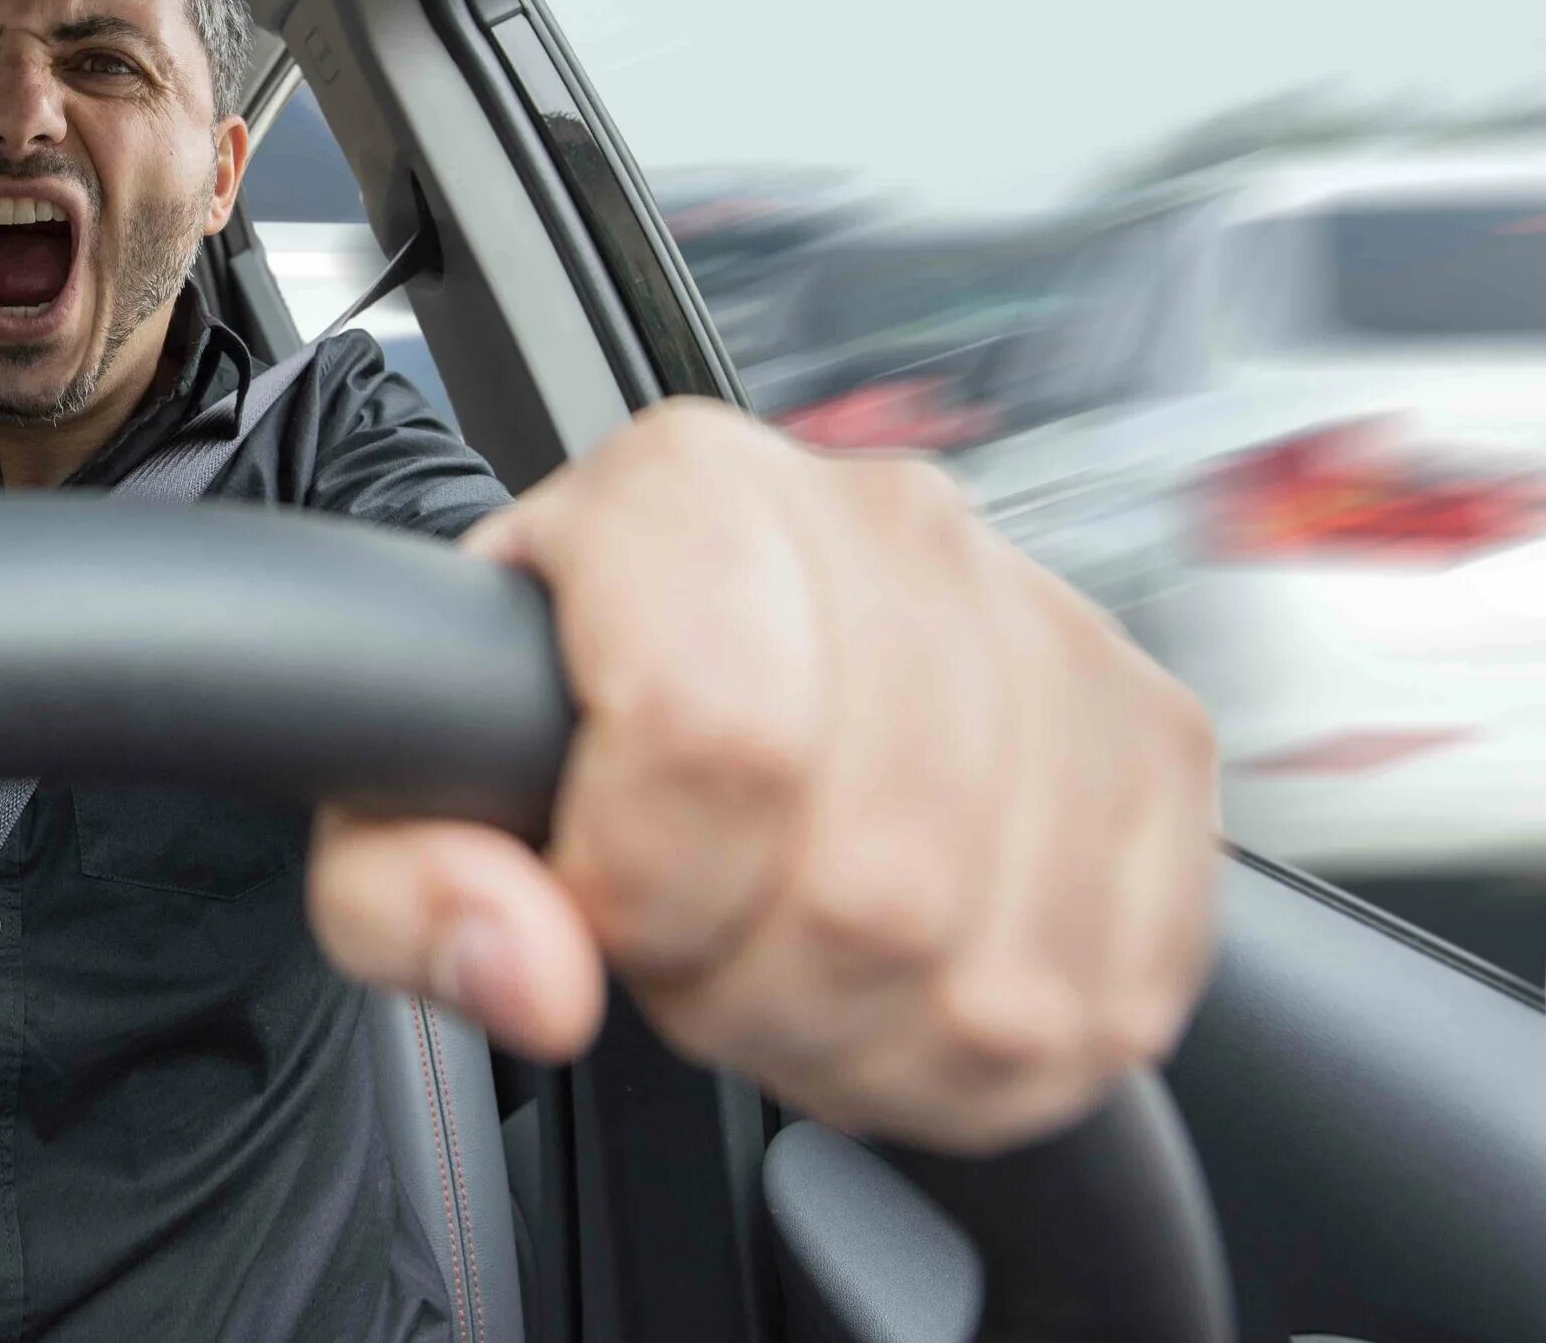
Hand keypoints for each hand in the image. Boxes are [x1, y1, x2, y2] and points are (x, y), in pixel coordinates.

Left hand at [309, 399, 1219, 1153]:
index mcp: (686, 494)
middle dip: (749, 994)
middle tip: (686, 958)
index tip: (601, 905)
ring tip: (777, 978)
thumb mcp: (398, 790)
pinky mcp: (1154, 736)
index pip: (718, 735)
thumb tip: (532, 972)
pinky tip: (890, 996)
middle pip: (872, 879)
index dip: (645, 890)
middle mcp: (887, 528)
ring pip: (998, 962)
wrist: (684, 642)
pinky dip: (991, 1058)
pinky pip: (1117, 986)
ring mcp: (1047, 627)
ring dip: (864, 1042)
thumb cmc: (545, 711)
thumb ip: (405, 888)